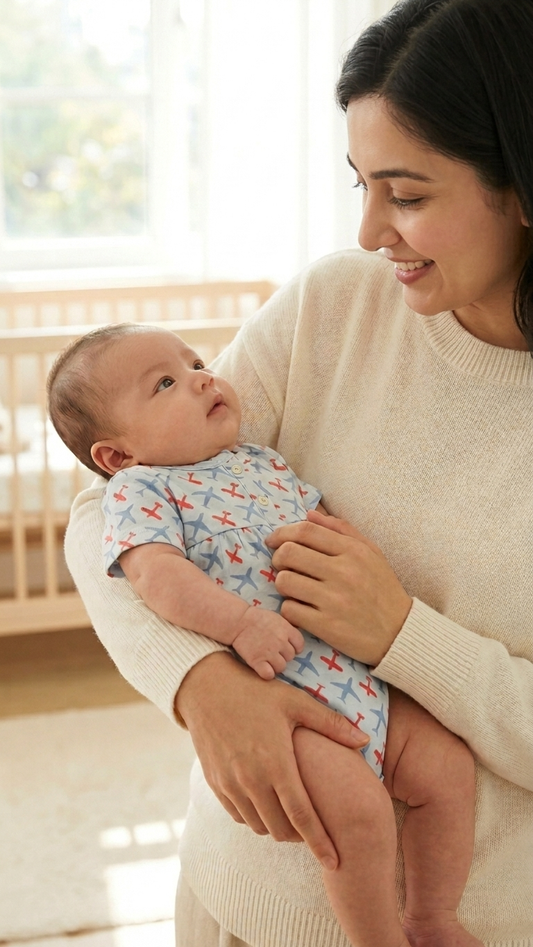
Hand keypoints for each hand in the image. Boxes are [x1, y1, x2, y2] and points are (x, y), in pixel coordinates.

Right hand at [176, 651, 368, 869]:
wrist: (206, 687)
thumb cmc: (256, 691)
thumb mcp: (295, 702)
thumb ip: (330, 724)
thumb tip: (365, 739)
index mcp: (276, 762)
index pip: (302, 816)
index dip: (320, 843)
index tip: (335, 862)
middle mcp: (251, 779)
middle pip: (280, 829)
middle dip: (300, 837)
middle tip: (314, 829)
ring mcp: (230, 784)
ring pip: (258, 826)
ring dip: (277, 828)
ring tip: (292, 816)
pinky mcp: (215, 784)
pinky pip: (238, 816)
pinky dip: (254, 818)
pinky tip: (266, 803)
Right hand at [232, 606, 304, 679]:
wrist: (238, 621)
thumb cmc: (257, 618)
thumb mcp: (277, 618)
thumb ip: (287, 629)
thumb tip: (294, 640)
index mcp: (286, 630)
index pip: (299, 645)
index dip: (294, 648)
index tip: (286, 647)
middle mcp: (280, 642)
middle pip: (290, 657)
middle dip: (283, 656)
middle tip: (274, 652)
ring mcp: (269, 652)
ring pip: (281, 667)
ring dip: (275, 665)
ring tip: (268, 660)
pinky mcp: (257, 661)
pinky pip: (269, 674)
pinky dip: (267, 673)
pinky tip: (262, 668)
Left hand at [265, 508, 411, 666]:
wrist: (399, 633)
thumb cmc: (382, 589)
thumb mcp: (371, 553)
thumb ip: (341, 529)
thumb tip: (309, 514)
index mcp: (352, 551)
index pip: (306, 531)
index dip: (282, 533)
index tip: (273, 541)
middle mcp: (342, 572)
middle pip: (288, 553)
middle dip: (278, 558)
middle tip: (283, 566)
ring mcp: (333, 600)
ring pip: (284, 581)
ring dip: (283, 584)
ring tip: (295, 589)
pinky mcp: (326, 626)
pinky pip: (289, 610)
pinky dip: (290, 609)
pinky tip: (302, 609)